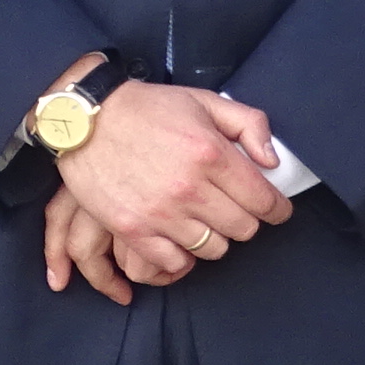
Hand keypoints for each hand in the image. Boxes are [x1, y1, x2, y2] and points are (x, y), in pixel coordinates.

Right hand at [47, 78, 295, 283]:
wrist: (86, 119)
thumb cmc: (149, 109)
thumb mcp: (206, 102)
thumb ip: (250, 125)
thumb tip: (272, 162)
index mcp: (212, 154)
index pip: (264, 200)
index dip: (277, 209)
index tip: (277, 210)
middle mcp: (189, 188)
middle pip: (243, 228)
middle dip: (247, 220)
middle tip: (238, 211)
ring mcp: (159, 212)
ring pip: (212, 249)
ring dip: (216, 238)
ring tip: (208, 223)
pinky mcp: (131, 229)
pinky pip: (172, 262)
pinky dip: (183, 257)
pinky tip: (183, 240)